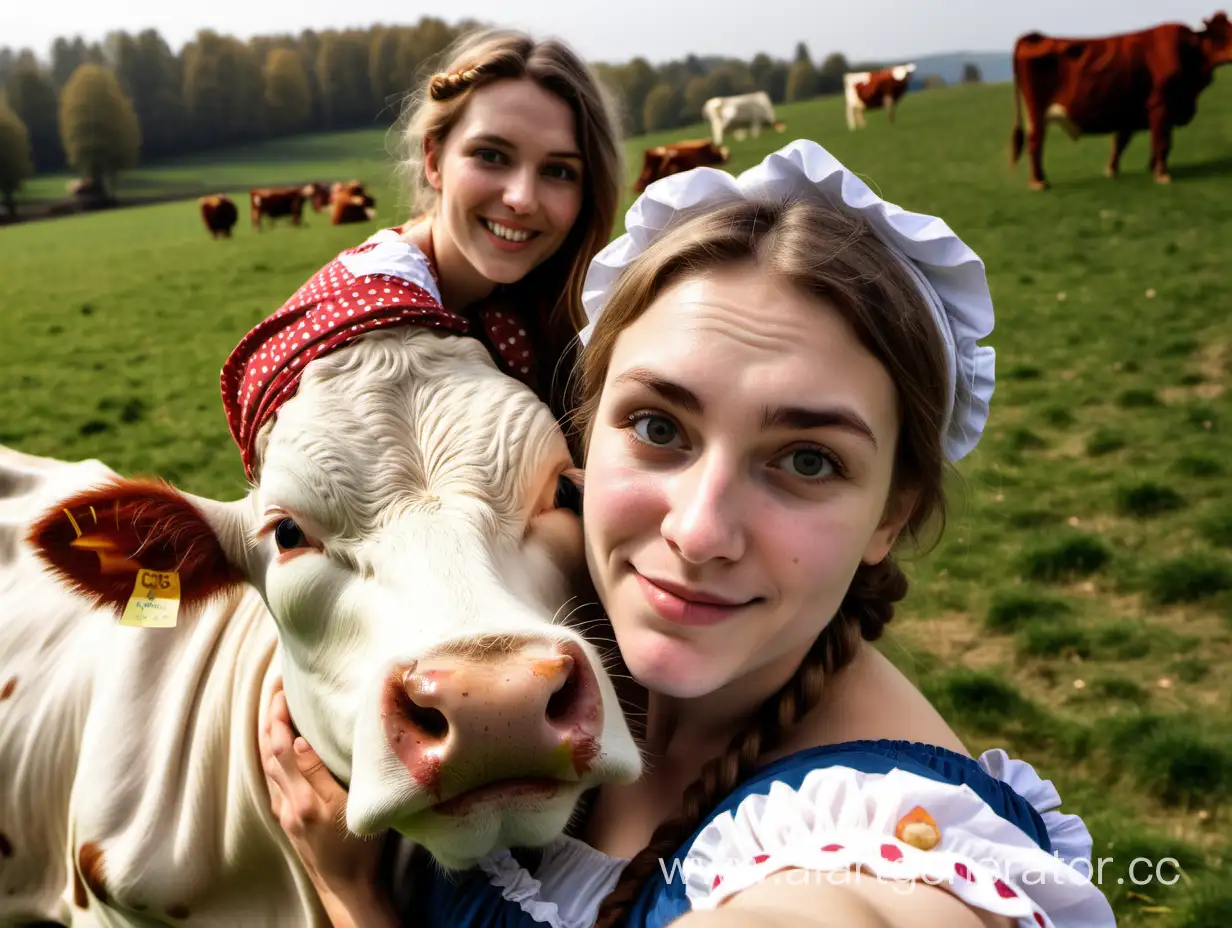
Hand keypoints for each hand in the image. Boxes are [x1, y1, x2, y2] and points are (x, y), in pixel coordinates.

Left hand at [259, 678, 392, 924]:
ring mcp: (284, 812)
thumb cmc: (358, 849)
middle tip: (277, 686)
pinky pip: (272, 776)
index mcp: (301, 798)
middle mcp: (286, 803)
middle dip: (269, 716)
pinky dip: (272, 752)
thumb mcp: (349, 808)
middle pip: (267, 751)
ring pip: (266, 764)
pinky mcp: (287, 818)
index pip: (281, 746)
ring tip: (277, 706)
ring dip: (268, 732)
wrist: (347, 889)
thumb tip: (298, 740)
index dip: (279, 714)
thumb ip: (321, 774)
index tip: (283, 686)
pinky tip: (280, 744)